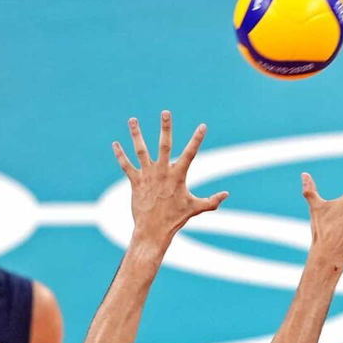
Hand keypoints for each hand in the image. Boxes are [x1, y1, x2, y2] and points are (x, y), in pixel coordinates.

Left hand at [112, 111, 227, 244]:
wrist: (153, 230)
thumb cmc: (175, 219)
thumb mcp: (196, 209)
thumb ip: (212, 201)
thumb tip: (226, 195)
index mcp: (178, 176)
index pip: (191, 153)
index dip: (197, 139)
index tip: (203, 126)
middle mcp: (162, 172)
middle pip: (164, 145)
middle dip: (165, 127)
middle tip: (165, 112)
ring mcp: (147, 176)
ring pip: (140, 150)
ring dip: (136, 134)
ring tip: (132, 120)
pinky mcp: (135, 182)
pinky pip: (126, 165)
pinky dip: (120, 154)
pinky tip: (115, 144)